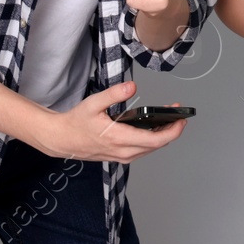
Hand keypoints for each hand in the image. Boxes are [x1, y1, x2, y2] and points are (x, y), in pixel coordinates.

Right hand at [34, 80, 185, 162]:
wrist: (62, 140)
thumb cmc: (76, 122)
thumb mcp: (93, 103)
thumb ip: (114, 94)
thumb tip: (132, 86)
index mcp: (119, 138)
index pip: (154, 140)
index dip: (172, 131)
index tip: (181, 119)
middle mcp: (123, 151)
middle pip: (157, 145)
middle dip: (171, 129)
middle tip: (178, 114)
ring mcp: (122, 156)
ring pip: (151, 149)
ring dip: (162, 135)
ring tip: (168, 118)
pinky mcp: (120, 157)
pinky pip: (142, 150)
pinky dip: (152, 139)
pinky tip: (154, 127)